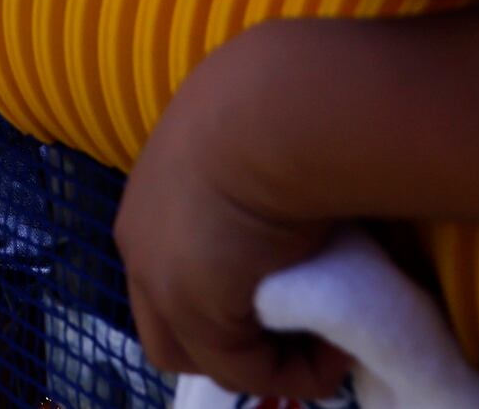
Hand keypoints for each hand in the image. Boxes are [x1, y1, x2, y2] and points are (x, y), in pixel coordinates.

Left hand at [116, 26, 349, 398]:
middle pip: (166, 325)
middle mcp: (139, 241)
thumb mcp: (247, 138)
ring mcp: (160, 281)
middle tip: (291, 334)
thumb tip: (291, 190)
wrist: (279, 113)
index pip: (165, 269)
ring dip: (263, 360)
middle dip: (226, 340)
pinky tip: (339, 348)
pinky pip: (248, 373)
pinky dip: (296, 372)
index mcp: (148, 197)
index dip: (219, 293)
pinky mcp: (198, 316)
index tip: (276, 295)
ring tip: (323, 342)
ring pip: (201, 355)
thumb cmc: (280, 106)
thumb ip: (250, 172)